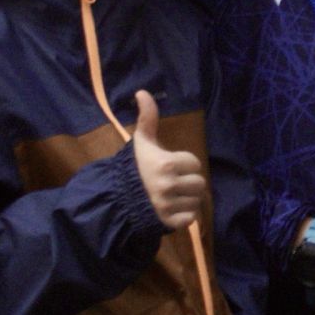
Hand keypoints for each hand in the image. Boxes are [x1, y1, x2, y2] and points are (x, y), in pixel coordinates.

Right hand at [131, 91, 205, 230]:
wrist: (115, 199)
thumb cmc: (132, 168)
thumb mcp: (141, 141)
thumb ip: (147, 117)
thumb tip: (143, 92)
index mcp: (167, 163)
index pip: (194, 163)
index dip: (184, 164)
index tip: (170, 167)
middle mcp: (169, 185)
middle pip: (199, 183)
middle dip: (189, 183)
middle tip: (173, 183)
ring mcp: (169, 205)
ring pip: (197, 201)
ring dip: (187, 199)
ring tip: (172, 196)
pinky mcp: (169, 223)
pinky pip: (191, 218)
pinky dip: (184, 216)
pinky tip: (171, 209)